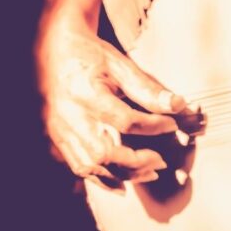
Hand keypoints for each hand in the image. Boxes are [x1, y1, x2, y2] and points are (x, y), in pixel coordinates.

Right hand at [38, 19, 188, 185]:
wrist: (51, 49)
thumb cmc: (90, 54)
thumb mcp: (120, 64)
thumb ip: (148, 88)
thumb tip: (179, 105)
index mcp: (85, 92)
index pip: (125, 120)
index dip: (153, 126)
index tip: (172, 124)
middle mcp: (69, 115)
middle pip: (103, 153)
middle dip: (137, 162)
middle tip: (161, 161)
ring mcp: (59, 129)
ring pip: (90, 166)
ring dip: (122, 175)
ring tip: (149, 172)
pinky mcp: (56, 137)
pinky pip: (78, 166)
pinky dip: (102, 178)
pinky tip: (124, 181)